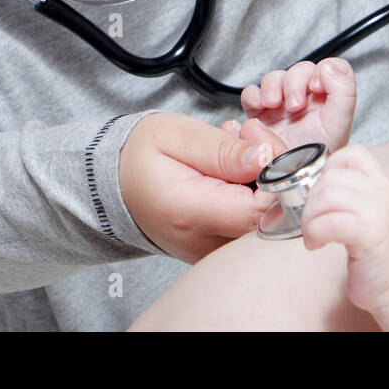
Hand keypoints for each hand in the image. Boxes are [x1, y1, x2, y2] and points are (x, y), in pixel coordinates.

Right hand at [118, 113, 289, 263]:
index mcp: (191, 214)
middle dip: (273, 171)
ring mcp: (212, 252)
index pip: (262, 209)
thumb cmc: (140, 156)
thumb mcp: (177, 136)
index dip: (275, 171)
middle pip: (271, 218)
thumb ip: (224, 151)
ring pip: (266, 222)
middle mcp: (205, 243)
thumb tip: (266, 159)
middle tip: (247, 136)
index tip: (256, 137)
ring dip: (263, 180)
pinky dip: (253, 194)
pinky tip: (232, 170)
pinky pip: (252, 226)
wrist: (113, 185)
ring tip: (235, 149)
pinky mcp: (218, 250)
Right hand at [230, 58, 355, 152]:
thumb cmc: (318, 155)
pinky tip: (260, 108)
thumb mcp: (339, 124)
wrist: (293, 179)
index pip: (329, 68)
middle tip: (294, 105)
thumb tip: (329, 66)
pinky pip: (251, 94)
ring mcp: (281, 103)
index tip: (317, 87)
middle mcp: (305, 96)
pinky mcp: (260, 113)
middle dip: (294, 83)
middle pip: (299, 70)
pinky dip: (254, 96)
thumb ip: (344, 92)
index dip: (322, 71)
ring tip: (274, 104)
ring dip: (272, 87)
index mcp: (328, 96)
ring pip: (274, 78)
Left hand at [298, 144, 388, 313]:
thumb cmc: (380, 252)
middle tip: (311, 224)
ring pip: (327, 197)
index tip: (323, 194)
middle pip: (330, 178)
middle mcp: (381, 193)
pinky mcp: (369, 236)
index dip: (328, 169)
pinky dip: (315, 233)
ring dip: (309, 218)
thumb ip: (354, 193)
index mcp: (381, 184)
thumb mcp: (374, 211)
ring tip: (312, 235)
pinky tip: (316, 245)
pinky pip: (330, 223)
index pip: (353, 153)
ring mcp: (377, 213)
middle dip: (310, 202)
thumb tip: (318, 185)